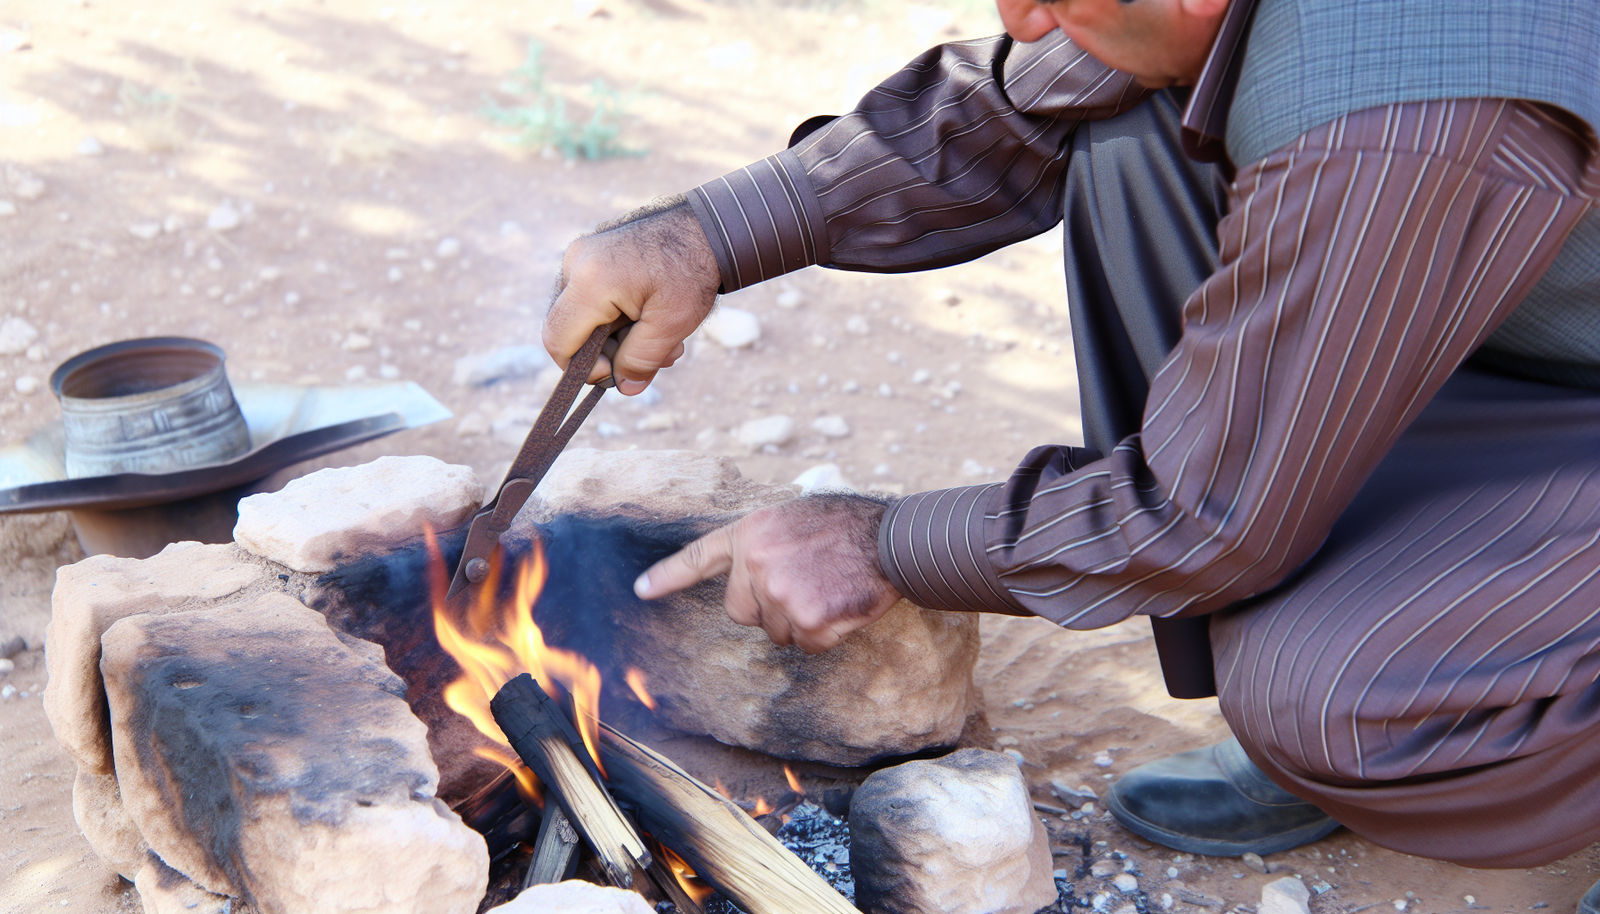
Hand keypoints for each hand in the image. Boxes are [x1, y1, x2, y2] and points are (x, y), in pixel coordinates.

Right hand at [543, 197, 720, 394]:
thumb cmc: (692, 271)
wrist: (706, 226)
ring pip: (582, 318)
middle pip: (568, 330)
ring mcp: (580, 256)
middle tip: (656, 358)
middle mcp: (575, 264)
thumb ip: (642, 360)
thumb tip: (624, 388)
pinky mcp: (590, 256)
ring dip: (619, 339)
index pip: (558, 340)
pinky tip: (651, 319)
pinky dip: (617, 318)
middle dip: (608, 354)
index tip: (618, 372)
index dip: (582, 368)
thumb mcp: (672, 324)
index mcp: (590, 281)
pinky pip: (590, 300)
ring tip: (664, 341)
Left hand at [634, 495, 903, 652]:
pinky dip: (826, 634)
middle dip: (769, 608)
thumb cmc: (850, 525)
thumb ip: (765, 544)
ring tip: (830, 587)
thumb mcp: (794, 518)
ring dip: (803, 620)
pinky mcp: (806, 620)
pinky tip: (843, 604)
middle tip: (807, 582)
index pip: (699, 558)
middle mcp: (755, 564)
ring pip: (778, 631)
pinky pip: (807, 644)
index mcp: (749, 533)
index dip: (668, 576)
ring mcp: (778, 593)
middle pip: (743, 612)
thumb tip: (753, 579)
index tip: (642, 590)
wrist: (891, 539)